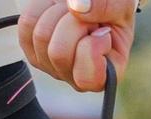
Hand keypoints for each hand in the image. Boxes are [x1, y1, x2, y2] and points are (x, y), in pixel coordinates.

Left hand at [19, 0, 133, 92]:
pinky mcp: (31, 46)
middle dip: (74, 22)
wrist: (94, 1)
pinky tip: (59, 7)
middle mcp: (74, 76)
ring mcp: (49, 64)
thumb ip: (107, 6)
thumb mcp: (122, 5)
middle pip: (59, 52)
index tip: (104, 31)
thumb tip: (77, 8)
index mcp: (104, 75)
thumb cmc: (114, 8)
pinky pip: (27, 23)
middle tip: (87, 15)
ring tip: (74, 10)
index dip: (92, 48)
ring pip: (42, 36)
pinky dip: (43, 5)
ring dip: (59, 11)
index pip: (87, 78)